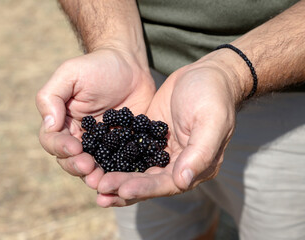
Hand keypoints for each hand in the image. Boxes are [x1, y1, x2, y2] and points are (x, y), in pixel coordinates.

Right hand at [36, 48, 155, 187]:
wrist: (130, 67)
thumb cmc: (97, 67)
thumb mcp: (70, 73)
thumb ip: (52, 96)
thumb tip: (49, 125)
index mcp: (63, 122)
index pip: (52, 140)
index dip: (60, 147)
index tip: (75, 147)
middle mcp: (79, 137)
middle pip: (69, 160)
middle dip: (76, 166)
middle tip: (88, 167)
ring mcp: (102, 145)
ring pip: (92, 167)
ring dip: (94, 176)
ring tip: (100, 180)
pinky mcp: (123, 148)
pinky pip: (119, 164)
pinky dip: (118, 172)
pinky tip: (122, 178)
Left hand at [96, 55, 241, 206]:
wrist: (206, 74)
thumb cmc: (213, 96)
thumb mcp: (211, 121)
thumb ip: (200, 153)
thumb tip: (183, 182)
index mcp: (196, 166)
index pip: (167, 184)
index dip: (145, 188)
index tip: (122, 189)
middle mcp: (177, 164)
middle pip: (147, 181)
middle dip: (123, 186)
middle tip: (99, 188)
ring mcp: (161, 152)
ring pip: (136, 170)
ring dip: (116, 177)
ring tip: (93, 183)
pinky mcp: (147, 139)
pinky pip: (129, 151)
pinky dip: (113, 157)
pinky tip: (95, 159)